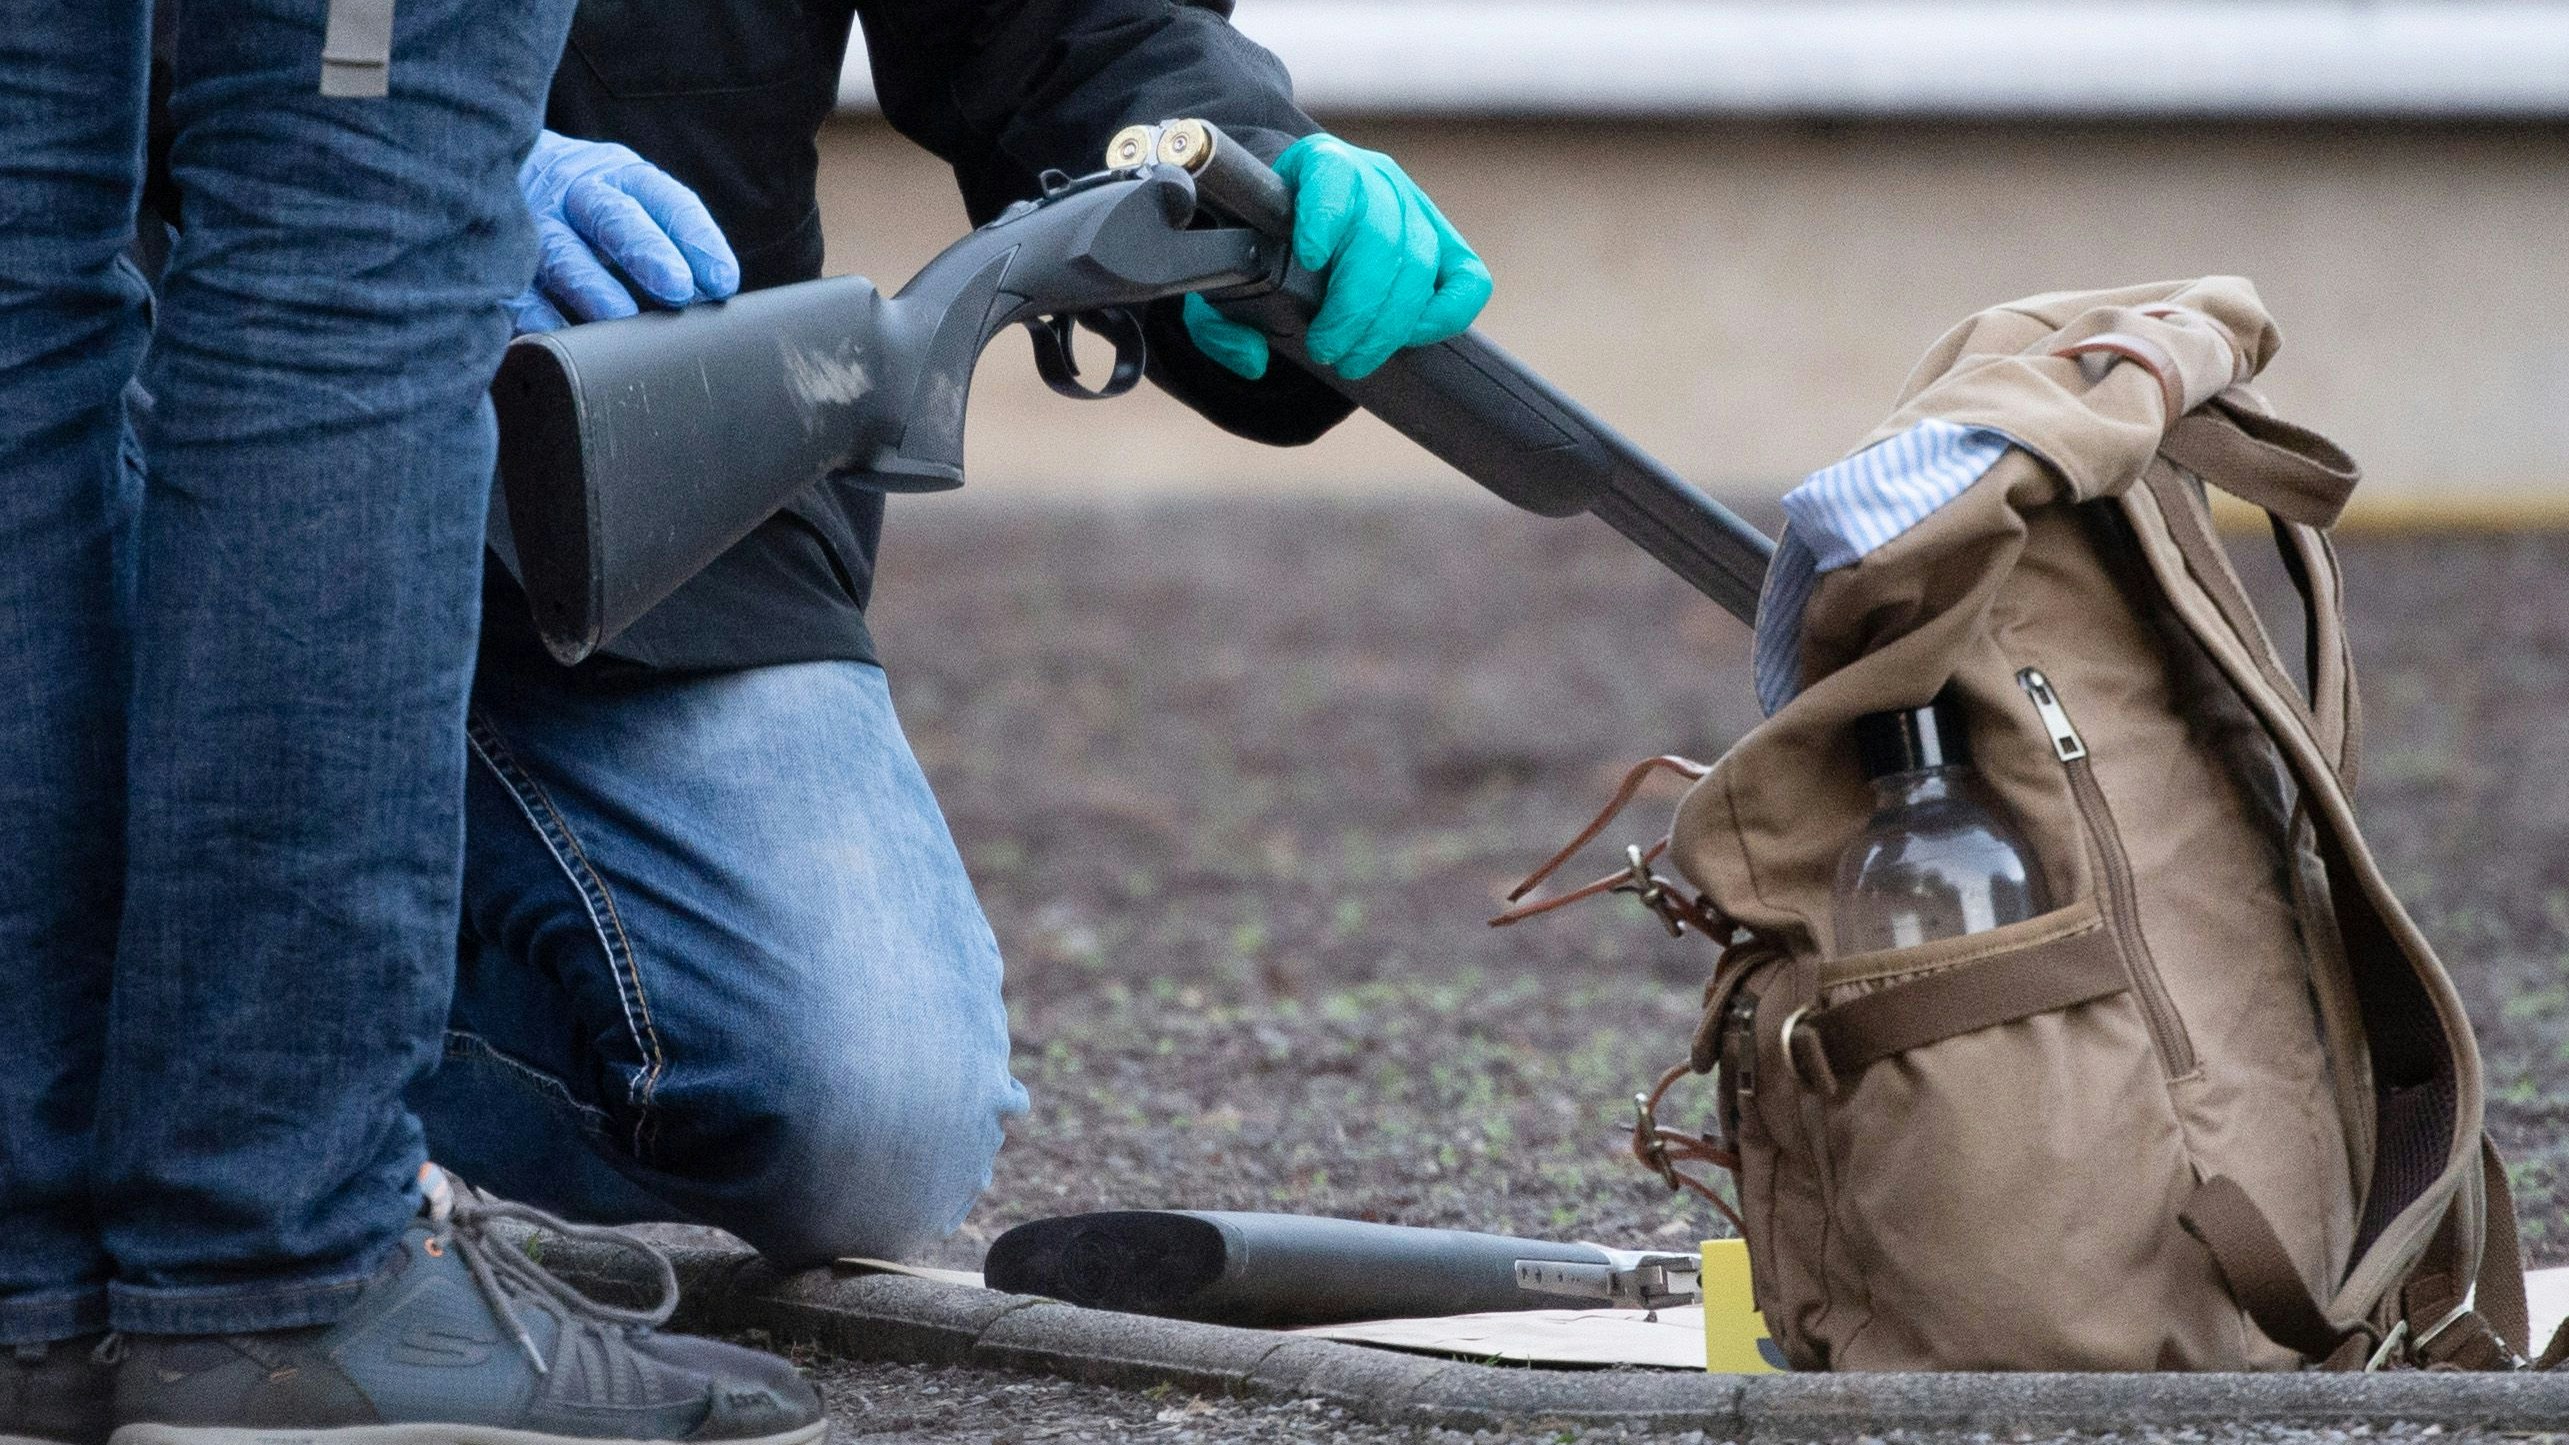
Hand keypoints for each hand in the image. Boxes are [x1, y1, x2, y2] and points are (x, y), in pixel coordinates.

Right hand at [508, 130, 741, 333]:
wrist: (492, 170)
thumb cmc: (585, 207)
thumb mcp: (628, 206)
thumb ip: (668, 243)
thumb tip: (712, 294)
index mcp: (620, 177)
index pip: (665, 199)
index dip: (695, 237)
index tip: (722, 281)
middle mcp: (576, 192)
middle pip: (612, 215)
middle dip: (647, 251)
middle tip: (678, 289)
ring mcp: (533, 222)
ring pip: (561, 251)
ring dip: (592, 285)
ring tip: (620, 316)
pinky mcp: (500, 258)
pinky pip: (517, 286)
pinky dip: (537, 311)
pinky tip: (559, 333)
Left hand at [1183, 133, 1492, 381]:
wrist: (1297, 223)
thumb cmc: (1260, 249)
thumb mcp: (1223, 281)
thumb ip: (1219, 323)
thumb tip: (1253, 358)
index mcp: (1317, 166)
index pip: (1333, 179)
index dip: (1326, 217)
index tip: (1310, 258)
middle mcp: (1374, 179)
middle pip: (1382, 237)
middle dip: (1355, 307)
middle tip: (1326, 351)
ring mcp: (1415, 209)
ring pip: (1420, 263)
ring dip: (1388, 325)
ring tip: (1352, 360)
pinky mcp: (1446, 244)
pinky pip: (1468, 280)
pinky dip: (1446, 315)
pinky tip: (1409, 339)